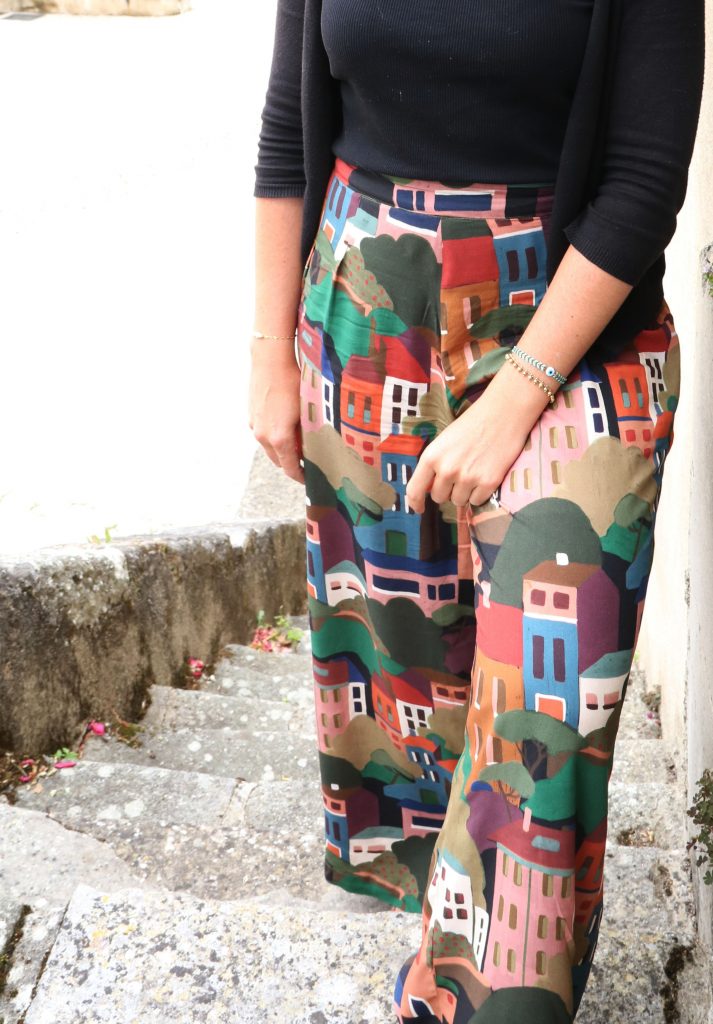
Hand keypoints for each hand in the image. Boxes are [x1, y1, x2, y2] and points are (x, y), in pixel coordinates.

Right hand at [248, 339, 303, 484]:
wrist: (270, 359)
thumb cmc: (294, 382)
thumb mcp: (307, 411)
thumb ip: (308, 434)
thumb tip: (313, 449)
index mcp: (279, 438)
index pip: (290, 469)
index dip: (301, 477)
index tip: (310, 480)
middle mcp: (263, 436)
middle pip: (278, 461)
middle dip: (292, 465)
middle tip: (308, 463)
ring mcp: (254, 425)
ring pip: (269, 448)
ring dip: (282, 450)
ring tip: (298, 444)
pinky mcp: (251, 415)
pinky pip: (263, 434)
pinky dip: (273, 437)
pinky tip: (285, 425)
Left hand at [406, 360, 552, 511]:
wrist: (503, 413)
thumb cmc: (472, 424)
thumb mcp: (443, 441)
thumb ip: (434, 464)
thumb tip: (429, 488)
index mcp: (431, 457)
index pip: (415, 490)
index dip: (415, 503)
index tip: (419, 509)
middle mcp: (447, 470)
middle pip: (439, 498)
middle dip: (447, 490)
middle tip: (459, 474)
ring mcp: (468, 477)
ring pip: (458, 501)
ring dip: (464, 492)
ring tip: (474, 471)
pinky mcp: (488, 482)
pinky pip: (477, 501)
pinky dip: (480, 493)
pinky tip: (485, 474)